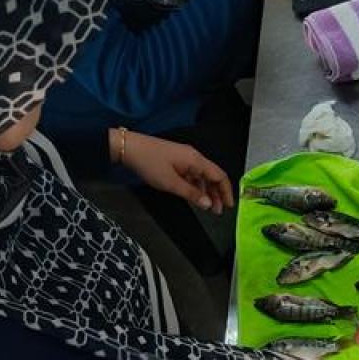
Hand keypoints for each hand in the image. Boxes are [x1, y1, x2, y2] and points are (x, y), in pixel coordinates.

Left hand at [115, 130, 233, 214]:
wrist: (128, 148)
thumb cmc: (149, 163)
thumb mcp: (170, 183)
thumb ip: (191, 194)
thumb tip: (208, 204)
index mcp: (196, 160)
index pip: (219, 176)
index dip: (227, 191)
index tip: (230, 206)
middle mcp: (194, 158)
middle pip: (212, 176)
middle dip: (217, 194)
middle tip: (217, 211)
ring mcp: (185, 159)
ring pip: (202, 177)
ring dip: (206, 192)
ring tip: (206, 207)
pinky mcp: (177, 161)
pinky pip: (192, 175)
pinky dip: (196, 186)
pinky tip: (194, 197)